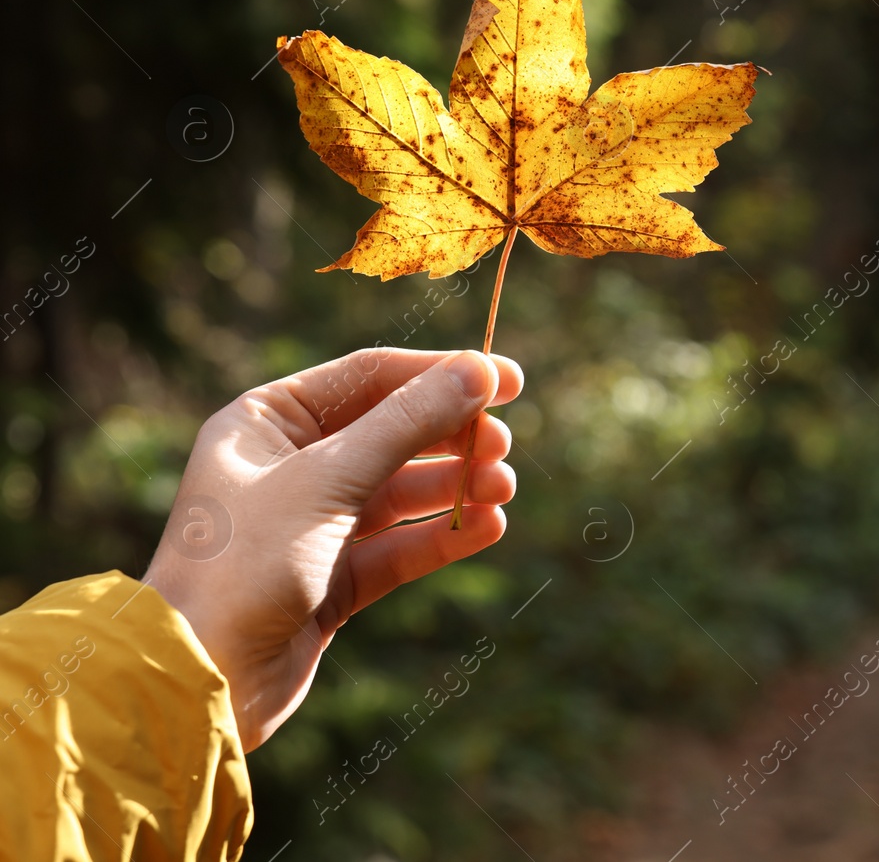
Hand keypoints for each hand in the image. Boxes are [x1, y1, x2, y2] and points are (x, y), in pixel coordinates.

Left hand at [143, 348, 522, 750]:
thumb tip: (479, 371)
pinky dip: (443, 536)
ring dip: (454, 488)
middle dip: (452, 437)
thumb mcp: (330, 479)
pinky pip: (399, 545)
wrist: (199, 679)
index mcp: (266, 421)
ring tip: (502, 489)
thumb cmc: (245, 562)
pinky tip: (487, 527)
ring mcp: (310, 524)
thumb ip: (408, 422)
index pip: (369, 377)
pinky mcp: (331, 580)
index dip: (441, 373)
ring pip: (401, 492)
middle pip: (392, 432)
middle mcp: (287, 465)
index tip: (508, 380)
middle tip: (502, 446)